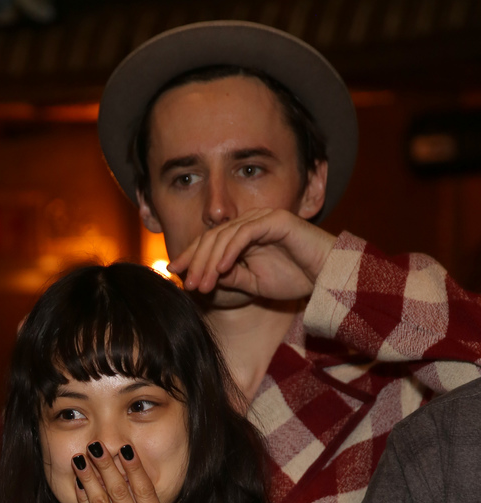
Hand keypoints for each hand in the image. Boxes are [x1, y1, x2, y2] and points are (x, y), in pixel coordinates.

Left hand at [72, 443, 178, 502]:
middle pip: (120, 490)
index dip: (133, 467)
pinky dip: (83, 499)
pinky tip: (78, 484)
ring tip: (83, 456)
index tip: (125, 449)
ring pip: (101, 501)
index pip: (145, 490)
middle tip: (98, 444)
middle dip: (107, 464)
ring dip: (91, 476)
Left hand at [167, 208, 336, 301]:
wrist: (329, 277)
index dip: (191, 256)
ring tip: (201, 283)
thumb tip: (203, 277)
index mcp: (244, 236)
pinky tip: (220, 269)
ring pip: (225, 235)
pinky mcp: (275, 220)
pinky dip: (230, 251)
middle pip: (212, 237)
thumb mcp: (254, 284)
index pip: (210, 242)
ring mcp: (262, 218)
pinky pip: (245, 234)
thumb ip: (230, 277)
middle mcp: (250, 222)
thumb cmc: (296, 279)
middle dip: (195, 260)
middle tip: (186, 283)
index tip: (174, 273)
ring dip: (209, 261)